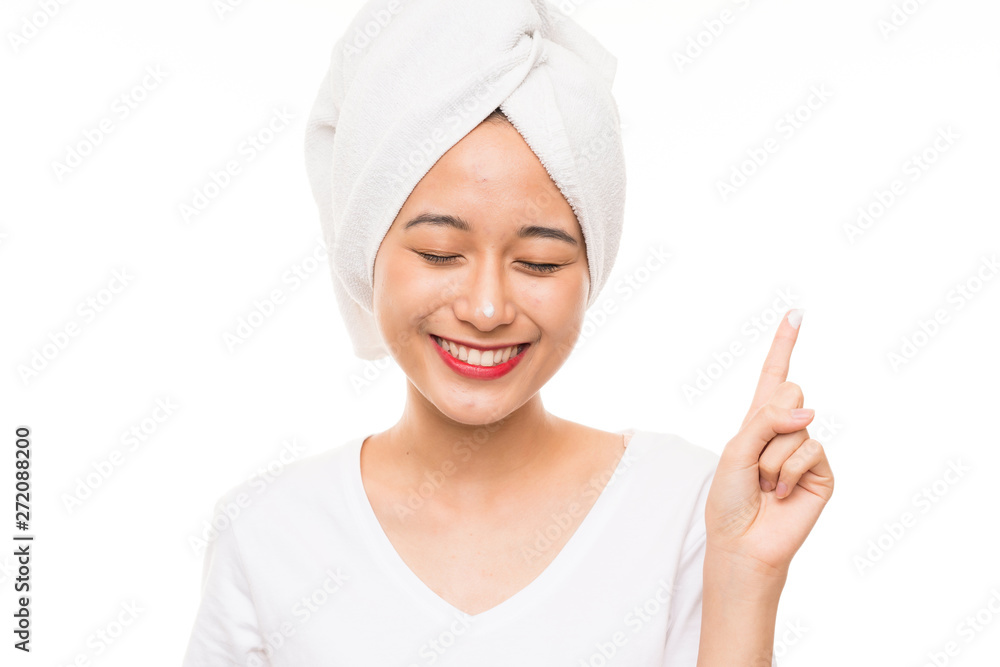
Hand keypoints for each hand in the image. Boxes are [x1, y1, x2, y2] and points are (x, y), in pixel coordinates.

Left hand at [703, 308, 834, 578]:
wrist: (742, 541)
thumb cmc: (729, 498)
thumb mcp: (735, 450)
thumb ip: (766, 421)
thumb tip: (811, 412)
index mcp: (758, 421)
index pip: (774, 375)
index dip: (784, 344)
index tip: (796, 312)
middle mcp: (785, 430)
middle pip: (790, 390)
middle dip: (768, 422)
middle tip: (756, 460)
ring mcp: (806, 450)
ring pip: (796, 425)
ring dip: (771, 458)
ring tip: (765, 484)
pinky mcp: (823, 472)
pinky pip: (810, 450)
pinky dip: (788, 472)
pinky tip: (782, 494)